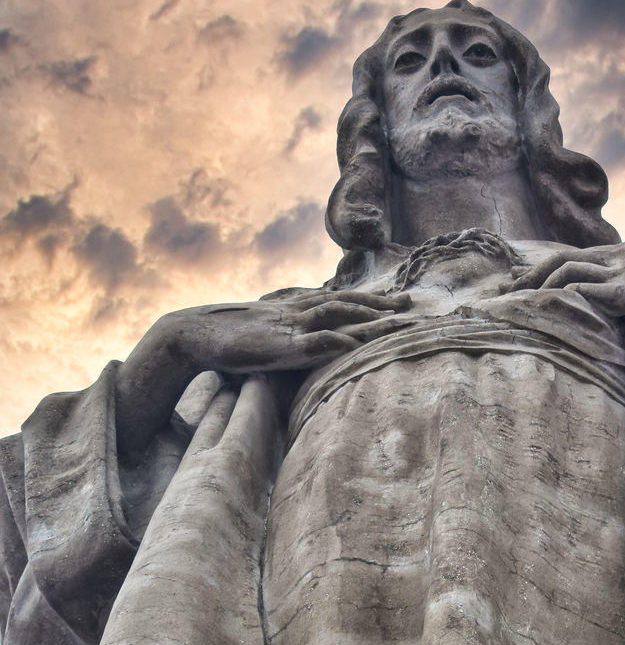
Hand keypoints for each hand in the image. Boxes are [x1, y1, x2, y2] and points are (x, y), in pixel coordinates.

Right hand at [162, 288, 412, 376]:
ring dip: (371, 316)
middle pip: (348, 301)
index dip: (368, 299)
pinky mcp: (283, 345)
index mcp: (294, 308)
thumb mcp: (263, 335)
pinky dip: (340, 339)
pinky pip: (318, 340)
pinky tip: (360, 343)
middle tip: (411, 304)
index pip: (339, 298)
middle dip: (381, 303)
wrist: (194, 333)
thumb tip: (299, 346)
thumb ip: (285, 337)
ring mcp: (292, 327)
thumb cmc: (226, 339)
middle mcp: (298, 311)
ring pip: (339, 314)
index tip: (393, 300)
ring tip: (398, 321)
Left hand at [505, 230, 624, 314]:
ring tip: (517, 305)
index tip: (512, 282)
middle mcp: (607, 260)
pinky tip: (548, 306)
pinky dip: (564, 295)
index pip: (563, 257)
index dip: (535, 269)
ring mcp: (615, 274)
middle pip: (556, 262)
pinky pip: (586, 290)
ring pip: (564, 272)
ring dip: (537, 288)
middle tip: (500, 296)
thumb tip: (611, 299)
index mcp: (610, 255)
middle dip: (526, 279)